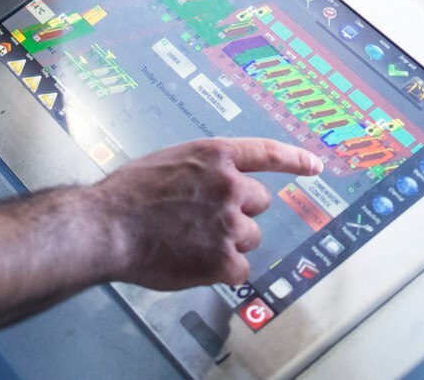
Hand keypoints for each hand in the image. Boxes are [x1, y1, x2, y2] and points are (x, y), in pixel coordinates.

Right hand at [90, 138, 324, 290]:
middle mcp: (230, 186)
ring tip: (192, 242)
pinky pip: (239, 268)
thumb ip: (201, 171)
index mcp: (216, 156)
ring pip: (250, 236)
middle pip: (259, 203)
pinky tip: (195, 264)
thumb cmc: (128, 194)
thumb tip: (212, 186)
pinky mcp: (224, 259)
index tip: (315, 166)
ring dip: (230, 241)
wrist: (108, 225)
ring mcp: (230, 223)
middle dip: (240, 212)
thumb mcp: (170, 161)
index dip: (296, 160)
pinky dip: (222, 270)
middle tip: (205, 220)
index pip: (268, 153)